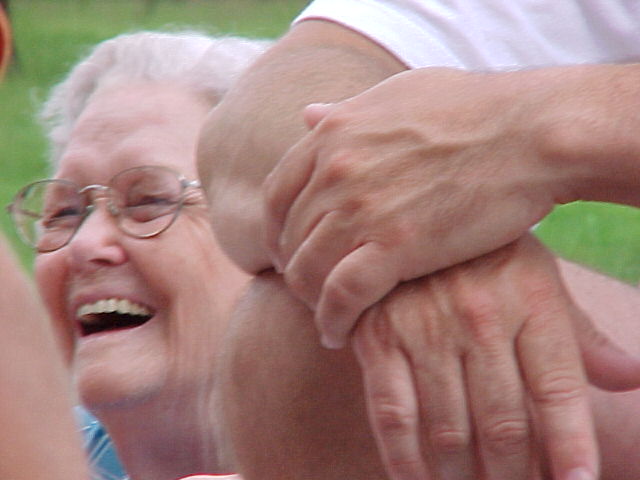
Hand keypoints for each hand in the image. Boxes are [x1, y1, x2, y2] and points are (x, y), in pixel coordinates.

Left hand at [263, 67, 569, 347]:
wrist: (530, 132)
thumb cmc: (474, 110)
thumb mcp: (398, 94)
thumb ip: (347, 110)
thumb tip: (307, 115)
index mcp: (333, 134)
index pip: (276, 196)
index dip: (276, 232)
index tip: (289, 253)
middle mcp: (336, 170)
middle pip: (289, 238)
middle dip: (293, 270)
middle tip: (309, 291)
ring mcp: (363, 208)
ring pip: (307, 271)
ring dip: (310, 301)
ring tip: (324, 316)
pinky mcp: (397, 246)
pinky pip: (342, 295)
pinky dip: (333, 320)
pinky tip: (338, 335)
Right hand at [350, 234, 639, 479]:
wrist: (407, 215)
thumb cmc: (484, 257)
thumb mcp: (538, 278)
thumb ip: (580, 334)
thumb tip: (632, 379)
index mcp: (530, 299)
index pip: (559, 390)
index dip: (572, 447)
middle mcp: (480, 316)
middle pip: (505, 423)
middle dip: (514, 475)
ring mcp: (425, 328)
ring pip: (449, 430)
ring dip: (462, 478)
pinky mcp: (378, 338)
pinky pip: (392, 415)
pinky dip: (405, 461)